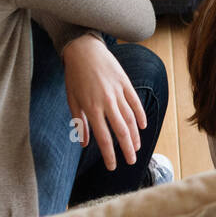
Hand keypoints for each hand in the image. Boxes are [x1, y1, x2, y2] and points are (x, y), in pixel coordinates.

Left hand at [62, 33, 146, 170]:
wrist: (84, 50)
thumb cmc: (74, 76)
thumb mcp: (72, 99)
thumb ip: (79, 122)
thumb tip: (85, 144)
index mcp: (91, 108)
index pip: (103, 138)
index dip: (109, 155)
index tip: (112, 166)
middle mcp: (106, 102)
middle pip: (121, 131)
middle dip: (127, 149)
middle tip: (131, 162)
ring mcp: (118, 92)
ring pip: (130, 119)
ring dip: (135, 136)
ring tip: (137, 148)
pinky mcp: (125, 83)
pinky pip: (135, 102)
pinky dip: (140, 115)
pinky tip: (143, 127)